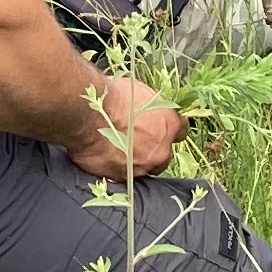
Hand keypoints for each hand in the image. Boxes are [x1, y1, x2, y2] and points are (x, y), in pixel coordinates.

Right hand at [66, 75, 184, 180]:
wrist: (89, 117)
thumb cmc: (112, 98)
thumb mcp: (140, 93)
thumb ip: (151, 109)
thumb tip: (148, 112)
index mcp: (169, 125)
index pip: (181, 130)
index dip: (169, 130)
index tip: (161, 128)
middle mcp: (161, 150)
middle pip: (165, 155)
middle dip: (154, 150)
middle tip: (137, 142)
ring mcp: (143, 167)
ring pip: (146, 168)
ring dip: (137, 162)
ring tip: (119, 152)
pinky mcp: (123, 178)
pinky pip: (125, 176)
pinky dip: (118, 169)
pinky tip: (107, 159)